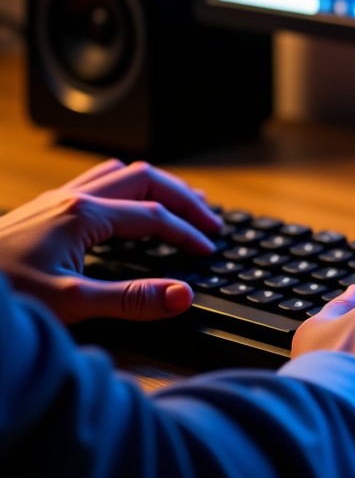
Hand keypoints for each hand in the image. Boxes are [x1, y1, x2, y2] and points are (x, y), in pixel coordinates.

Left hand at [0, 159, 220, 323]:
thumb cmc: (4, 297)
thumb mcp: (69, 304)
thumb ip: (131, 299)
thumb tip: (182, 294)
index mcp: (83, 215)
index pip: (154, 215)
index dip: (187, 232)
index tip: (208, 249)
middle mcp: (72, 198)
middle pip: (146, 178)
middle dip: (184, 197)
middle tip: (210, 221)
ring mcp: (56, 200)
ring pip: (121, 173)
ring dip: (158, 185)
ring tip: (183, 201)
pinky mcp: (44, 209)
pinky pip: (98, 182)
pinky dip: (128, 188)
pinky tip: (128, 206)